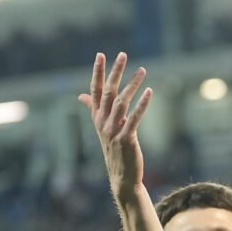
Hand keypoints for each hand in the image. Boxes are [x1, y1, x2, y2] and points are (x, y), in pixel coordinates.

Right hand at [78, 52, 152, 198]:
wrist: (121, 175)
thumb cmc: (114, 150)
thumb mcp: (102, 128)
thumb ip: (93, 109)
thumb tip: (81, 96)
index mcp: (97, 117)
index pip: (95, 90)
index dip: (98, 72)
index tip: (101, 55)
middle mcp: (102, 122)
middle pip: (108, 92)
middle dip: (115, 72)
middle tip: (122, 54)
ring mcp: (113, 130)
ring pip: (122, 102)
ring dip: (132, 84)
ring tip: (142, 70)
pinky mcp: (126, 139)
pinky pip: (134, 118)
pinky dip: (142, 104)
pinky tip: (150, 92)